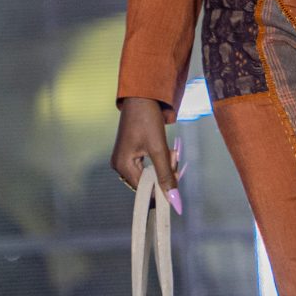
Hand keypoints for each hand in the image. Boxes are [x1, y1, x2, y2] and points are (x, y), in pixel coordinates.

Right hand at [111, 96, 181, 210]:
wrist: (142, 97)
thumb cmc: (147, 119)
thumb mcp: (159, 148)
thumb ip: (166, 174)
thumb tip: (173, 198)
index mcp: (122, 165)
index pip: (143, 189)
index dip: (160, 190)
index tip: (176, 189)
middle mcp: (120, 164)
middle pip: (146, 182)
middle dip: (164, 174)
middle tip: (175, 160)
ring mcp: (124, 158)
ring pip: (149, 173)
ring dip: (164, 166)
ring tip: (172, 153)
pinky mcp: (131, 152)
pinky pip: (147, 165)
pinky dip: (160, 161)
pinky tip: (168, 152)